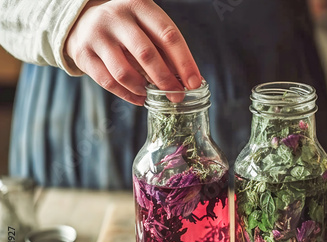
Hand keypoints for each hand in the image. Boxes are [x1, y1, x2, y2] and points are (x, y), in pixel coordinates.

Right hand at [65, 0, 201, 104]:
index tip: (194, 83)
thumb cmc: (127, 27)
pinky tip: (139, 98)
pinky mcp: (83, 54)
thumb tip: (187, 80)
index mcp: (140, 6)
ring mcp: (97, 35)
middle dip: (165, 80)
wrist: (83, 20)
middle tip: (176, 96)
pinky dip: (127, 95)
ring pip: (124, 72)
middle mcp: (117, 17)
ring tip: (152, 95)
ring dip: (143, 89)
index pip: (169, 35)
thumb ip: (166, 50)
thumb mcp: (148, 28)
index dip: (184, 62)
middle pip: (146, 54)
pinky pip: (108, 82)